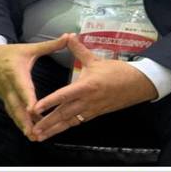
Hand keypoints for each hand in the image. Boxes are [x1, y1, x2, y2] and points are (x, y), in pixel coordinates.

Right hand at [0, 36, 71, 139]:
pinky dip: (19, 122)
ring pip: (14, 112)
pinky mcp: (3, 99)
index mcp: (16, 73)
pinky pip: (12, 112)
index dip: (28, 99)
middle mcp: (9, 87)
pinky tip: (28, 130)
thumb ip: (50, 46)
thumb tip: (69, 36)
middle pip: (17, 106)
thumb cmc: (8, 53)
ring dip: (22, 125)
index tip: (34, 110)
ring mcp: (5, 95)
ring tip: (33, 137)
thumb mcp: (28, 48)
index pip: (23, 88)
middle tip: (34, 134)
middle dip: (25, 121)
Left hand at [29, 35, 157, 140]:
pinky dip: (65, 127)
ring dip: (54, 130)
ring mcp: (91, 110)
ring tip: (39, 136)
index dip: (49, 102)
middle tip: (32, 130)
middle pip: (63, 114)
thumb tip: (68, 35)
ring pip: (69, 122)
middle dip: (47, 123)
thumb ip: (79, 49)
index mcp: (86, 87)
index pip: (63, 96)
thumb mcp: (96, 59)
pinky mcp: (95, 114)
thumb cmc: (117, 71)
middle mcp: (87, 101)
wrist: (138, 84)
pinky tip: (55, 132)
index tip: (36, 108)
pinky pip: (77, 122)